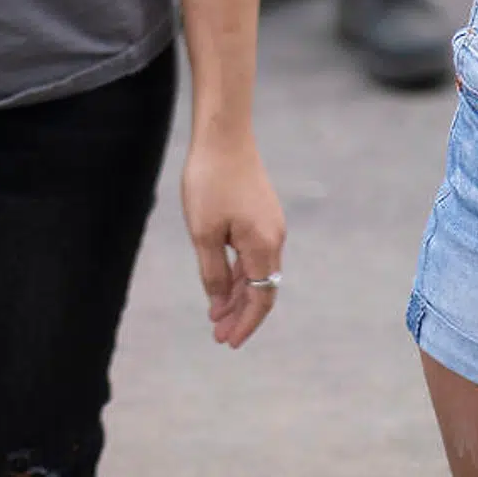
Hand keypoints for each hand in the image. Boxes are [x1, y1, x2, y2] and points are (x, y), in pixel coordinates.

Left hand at [182, 130, 285, 348]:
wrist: (224, 134)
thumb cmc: (211, 182)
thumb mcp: (204, 233)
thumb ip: (213, 272)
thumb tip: (219, 302)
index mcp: (263, 245)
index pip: (261, 298)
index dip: (246, 324)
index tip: (228, 343)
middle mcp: (274, 237)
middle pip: (262, 288)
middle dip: (241, 314)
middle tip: (218, 336)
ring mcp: (269, 223)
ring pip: (257, 271)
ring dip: (238, 295)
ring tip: (215, 316)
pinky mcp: (261, 212)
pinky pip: (254, 253)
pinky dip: (239, 273)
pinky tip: (221, 283)